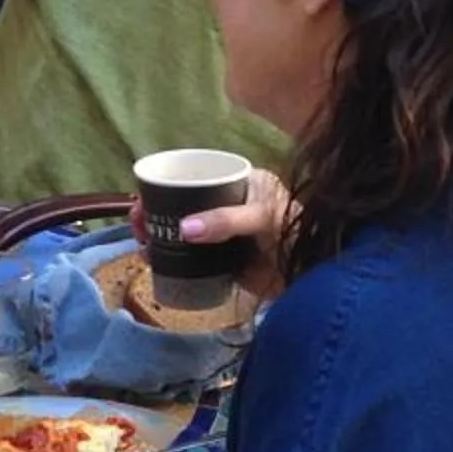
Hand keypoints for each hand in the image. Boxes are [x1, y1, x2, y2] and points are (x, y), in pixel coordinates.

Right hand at [132, 167, 293, 302]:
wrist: (313, 277)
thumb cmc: (293, 233)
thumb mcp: (261, 218)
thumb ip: (226, 221)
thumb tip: (184, 229)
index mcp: (239, 182)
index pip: (195, 174)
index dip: (166, 183)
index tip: (144, 196)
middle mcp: (228, 204)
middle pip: (181, 202)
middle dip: (156, 211)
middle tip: (138, 225)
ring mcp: (223, 234)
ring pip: (182, 229)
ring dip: (160, 234)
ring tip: (143, 243)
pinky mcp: (222, 260)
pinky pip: (189, 256)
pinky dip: (170, 257)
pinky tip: (155, 259)